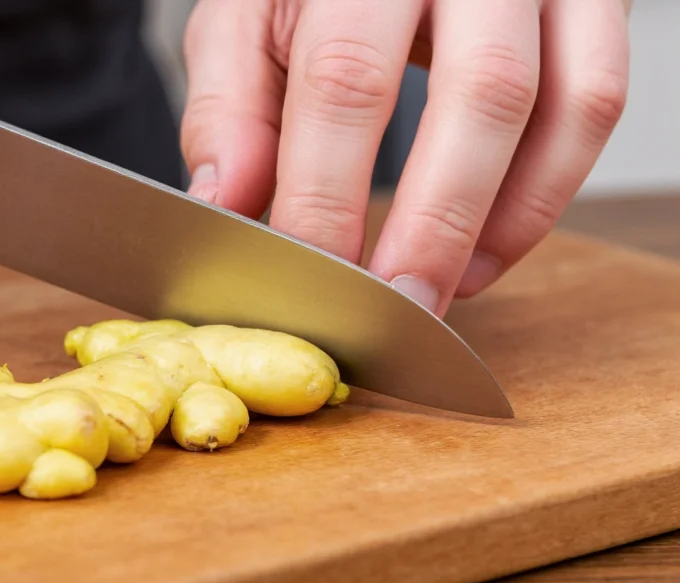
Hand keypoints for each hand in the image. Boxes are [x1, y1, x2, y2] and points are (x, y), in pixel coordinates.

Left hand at [180, 0, 630, 316]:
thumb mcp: (248, 19)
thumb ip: (231, 105)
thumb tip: (226, 205)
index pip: (346, 80)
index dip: (328, 193)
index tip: (311, 277)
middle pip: (479, 93)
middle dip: (435, 225)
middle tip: (395, 311)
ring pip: (564, 104)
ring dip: (505, 222)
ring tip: (443, 290)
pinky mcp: (591, 1)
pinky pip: (596, 102)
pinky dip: (547, 193)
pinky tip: (488, 247)